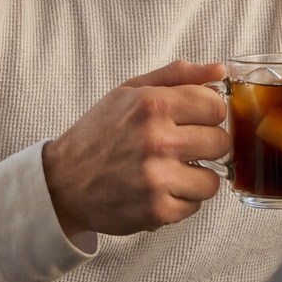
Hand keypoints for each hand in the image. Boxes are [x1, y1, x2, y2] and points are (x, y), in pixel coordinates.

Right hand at [42, 60, 228, 237]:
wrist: (61, 182)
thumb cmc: (99, 133)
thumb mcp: (130, 91)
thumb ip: (177, 76)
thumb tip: (219, 71)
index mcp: (153, 104)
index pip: (216, 106)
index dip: (207, 113)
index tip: (194, 119)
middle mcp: (157, 140)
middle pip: (220, 142)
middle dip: (206, 144)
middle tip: (184, 146)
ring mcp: (157, 178)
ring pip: (213, 180)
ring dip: (197, 176)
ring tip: (173, 170)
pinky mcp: (156, 211)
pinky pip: (195, 205)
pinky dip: (181, 199)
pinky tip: (160, 189)